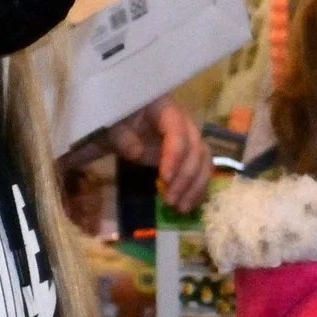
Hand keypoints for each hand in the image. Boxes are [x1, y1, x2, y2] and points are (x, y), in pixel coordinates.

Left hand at [106, 98, 212, 213]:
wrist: (120, 125)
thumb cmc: (116, 121)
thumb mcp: (112, 125)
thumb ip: (122, 136)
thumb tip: (137, 152)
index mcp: (165, 108)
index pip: (177, 130)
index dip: (175, 154)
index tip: (165, 178)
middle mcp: (184, 122)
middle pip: (196, 148)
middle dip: (186, 176)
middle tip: (170, 199)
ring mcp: (189, 139)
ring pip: (203, 160)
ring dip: (196, 186)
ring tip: (181, 207)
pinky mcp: (189, 154)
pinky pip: (200, 170)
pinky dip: (197, 188)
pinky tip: (187, 205)